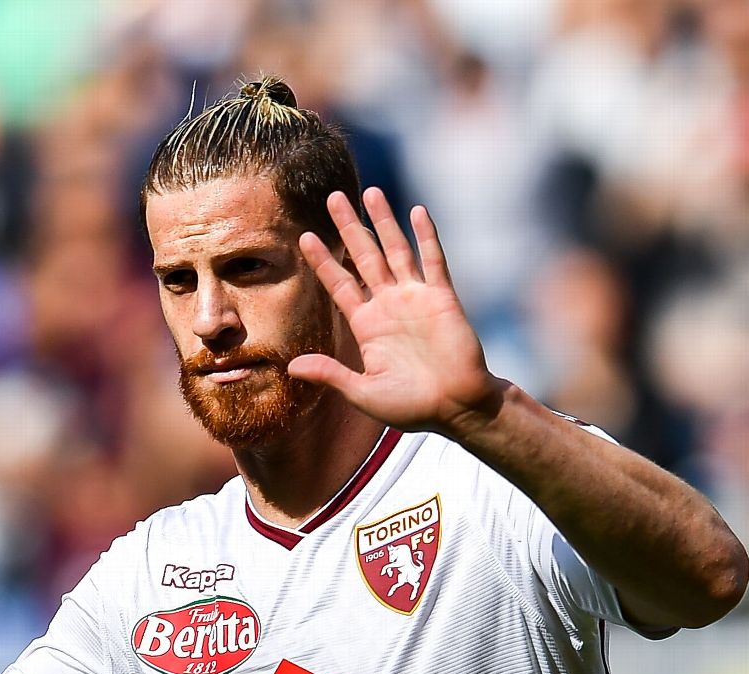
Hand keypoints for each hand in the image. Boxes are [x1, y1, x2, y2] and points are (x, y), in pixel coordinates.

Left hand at [289, 188, 500, 434]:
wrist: (457, 408)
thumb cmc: (412, 407)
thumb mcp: (363, 393)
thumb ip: (331, 375)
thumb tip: (291, 368)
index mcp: (368, 326)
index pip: (340, 285)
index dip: (323, 261)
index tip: (304, 237)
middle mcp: (389, 306)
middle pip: (364, 257)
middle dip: (348, 227)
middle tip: (332, 197)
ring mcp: (416, 298)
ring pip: (395, 250)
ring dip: (383, 221)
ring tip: (370, 191)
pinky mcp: (443, 298)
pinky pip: (433, 261)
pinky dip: (426, 236)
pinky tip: (416, 211)